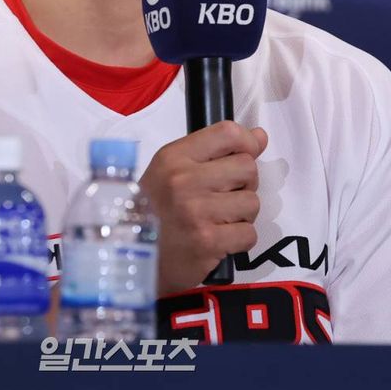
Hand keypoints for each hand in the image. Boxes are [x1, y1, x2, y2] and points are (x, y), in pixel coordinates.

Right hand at [139, 121, 267, 296]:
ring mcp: (197, 212)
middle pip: (247, 168)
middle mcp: (184, 180)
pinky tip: (220, 238)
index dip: (248, 142)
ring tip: (220, 218)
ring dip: (242, 213)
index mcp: (174, 157)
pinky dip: (239, 239)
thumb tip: (260, 137)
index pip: (227, 133)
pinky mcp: (207, 243)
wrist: (130, 256)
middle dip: (245, 183)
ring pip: (252, 202)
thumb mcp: (169, 169)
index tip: (249, 152)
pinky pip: (249, 234)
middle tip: (226, 194)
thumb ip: (212, 151)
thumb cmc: (153, 208)